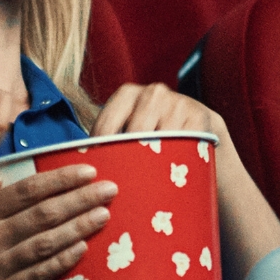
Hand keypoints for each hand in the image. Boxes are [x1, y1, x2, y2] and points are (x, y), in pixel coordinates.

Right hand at [0, 164, 117, 279]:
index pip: (27, 191)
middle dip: (81, 200)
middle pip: (45, 215)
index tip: (88, 171)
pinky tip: (84, 247)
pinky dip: (62, 260)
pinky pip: (39, 273)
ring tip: (105, 214)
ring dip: (79, 227)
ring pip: (47, 243)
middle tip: (110, 189)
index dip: (61, 180)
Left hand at [92, 83, 250, 194]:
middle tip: (123, 185)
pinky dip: (176, 162)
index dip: (102, 154)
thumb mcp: (131, 128)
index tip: (100, 176)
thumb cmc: (155, 134)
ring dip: (153, 164)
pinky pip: (183, 145)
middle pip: (133, 135)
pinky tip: (170, 173)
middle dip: (128, 161)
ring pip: (159, 142)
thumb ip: (110, 140)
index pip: (106, 126)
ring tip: (147, 183)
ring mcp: (178, 103)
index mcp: (127, 94)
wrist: (200, 128)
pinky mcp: (200, 117)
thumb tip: (79, 166)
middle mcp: (152, 93)